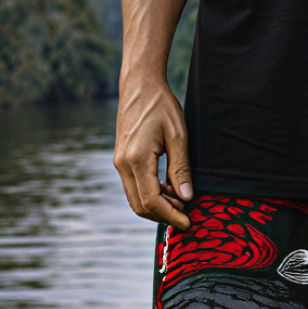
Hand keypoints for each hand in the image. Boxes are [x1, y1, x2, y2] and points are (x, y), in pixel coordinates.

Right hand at [113, 72, 193, 229]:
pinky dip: (151, 194)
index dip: (170, 216)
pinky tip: (169, 188)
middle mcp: (122, 164)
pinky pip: (134, 186)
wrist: (140, 85)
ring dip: (157, 206)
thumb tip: (187, 198)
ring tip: (181, 199)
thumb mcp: (178, 136)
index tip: (188, 223)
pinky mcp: (121, 159)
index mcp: (137, 159)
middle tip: (187, 215)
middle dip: (163, 215)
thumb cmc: (161, 106)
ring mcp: (119, 162)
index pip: (151, 201)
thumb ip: (181, 169)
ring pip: (135, 198)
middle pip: (140, 206)